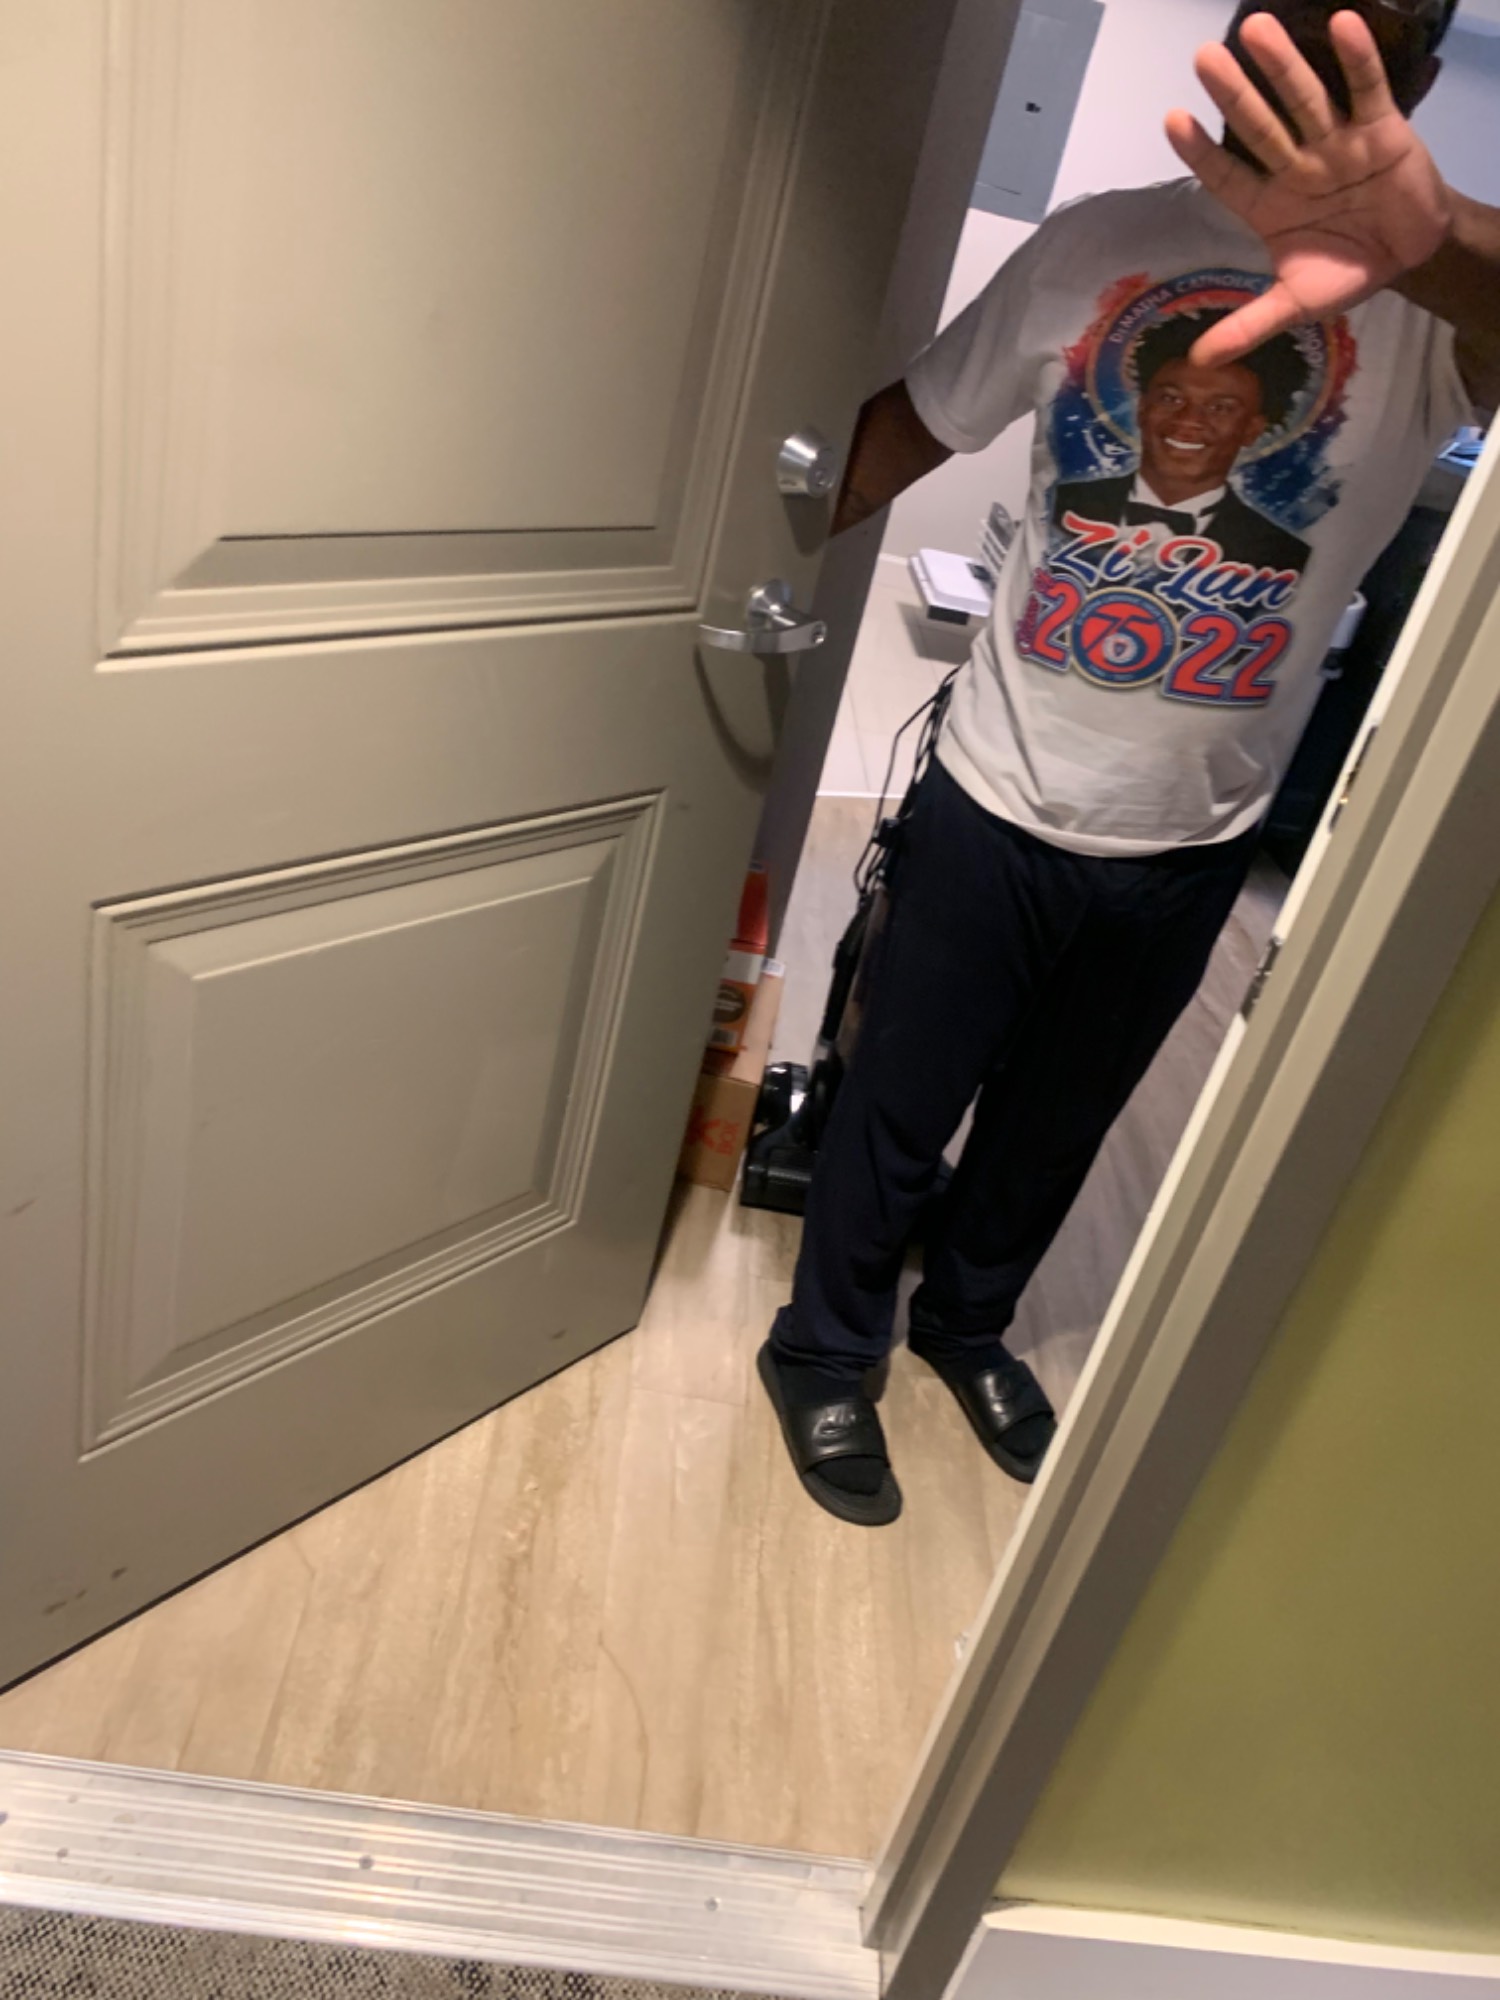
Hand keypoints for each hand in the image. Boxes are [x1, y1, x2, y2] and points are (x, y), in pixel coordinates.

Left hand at [1166, 10, 1452, 366]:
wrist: (1412, 256)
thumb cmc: (1347, 272)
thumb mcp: (1295, 304)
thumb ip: (1248, 326)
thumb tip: (1198, 363)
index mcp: (1270, 205)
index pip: (1228, 174)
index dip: (1201, 151)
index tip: (1171, 119)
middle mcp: (1296, 167)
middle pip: (1259, 126)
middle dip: (1234, 94)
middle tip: (1203, 58)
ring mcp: (1336, 144)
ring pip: (1305, 100)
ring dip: (1282, 66)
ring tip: (1254, 28)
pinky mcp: (1381, 129)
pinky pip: (1366, 89)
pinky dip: (1356, 59)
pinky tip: (1340, 24)